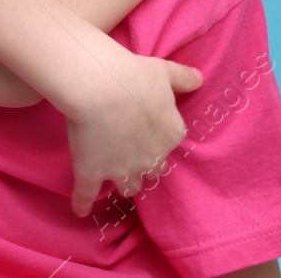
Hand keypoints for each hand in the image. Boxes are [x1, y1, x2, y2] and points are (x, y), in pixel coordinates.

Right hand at [63, 50, 202, 216]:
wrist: (102, 87)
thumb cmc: (136, 76)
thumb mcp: (165, 71)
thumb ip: (184, 77)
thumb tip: (200, 78)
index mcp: (171, 135)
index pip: (170, 145)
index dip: (159, 139)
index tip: (149, 131)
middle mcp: (150, 159)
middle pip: (152, 171)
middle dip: (144, 165)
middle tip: (133, 152)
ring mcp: (121, 170)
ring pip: (129, 186)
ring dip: (124, 182)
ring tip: (114, 176)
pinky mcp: (92, 173)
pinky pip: (87, 195)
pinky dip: (83, 203)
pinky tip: (80, 210)